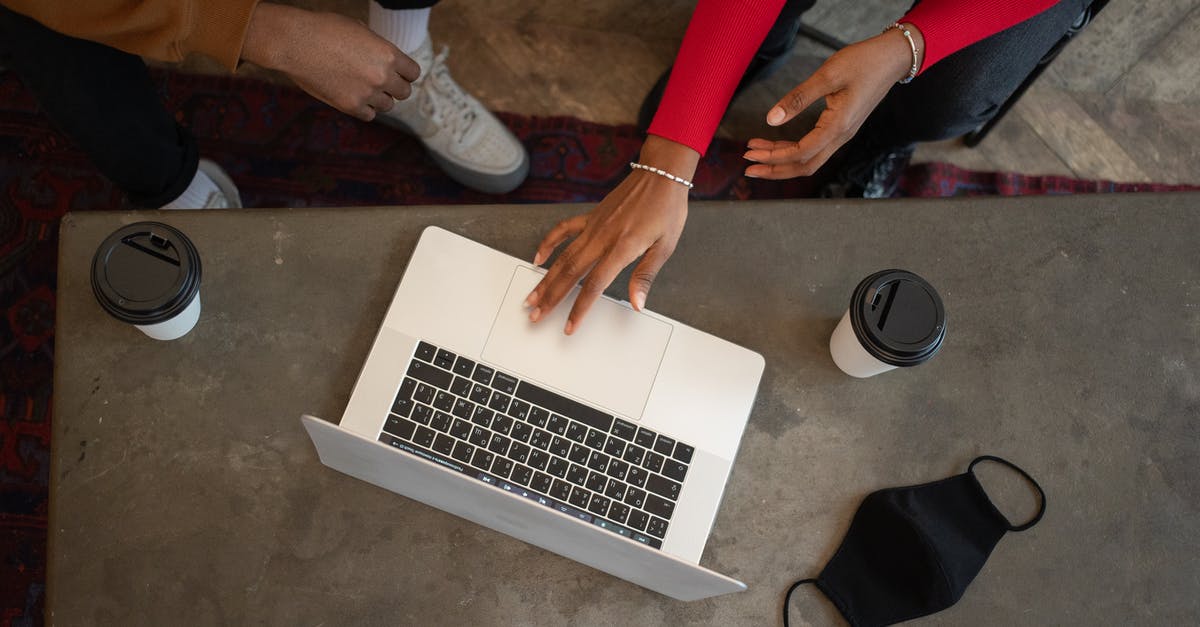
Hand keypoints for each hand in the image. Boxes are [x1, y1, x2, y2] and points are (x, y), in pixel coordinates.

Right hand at [241, 3, 419, 120]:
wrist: (295, 42)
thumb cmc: (324, 29)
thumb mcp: (360, 30)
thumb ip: (379, 48)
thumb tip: (389, 60)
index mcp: (389, 54)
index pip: (413, 73)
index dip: (405, 73)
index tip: (398, 74)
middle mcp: (382, 76)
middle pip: (404, 93)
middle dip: (394, 87)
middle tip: (381, 83)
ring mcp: (367, 93)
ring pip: (388, 106)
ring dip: (379, 98)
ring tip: (364, 88)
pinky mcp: (350, 106)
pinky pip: (369, 115)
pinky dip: (364, 108)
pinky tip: (354, 97)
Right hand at [525, 136, 698, 334]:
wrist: (661, 174)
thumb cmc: (666, 209)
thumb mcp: (665, 246)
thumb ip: (645, 276)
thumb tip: (637, 304)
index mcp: (621, 249)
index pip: (593, 286)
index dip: (579, 309)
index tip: (569, 326)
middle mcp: (601, 238)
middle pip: (569, 274)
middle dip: (551, 298)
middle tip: (535, 316)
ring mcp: (593, 226)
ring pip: (562, 257)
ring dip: (545, 279)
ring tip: (532, 296)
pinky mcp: (590, 216)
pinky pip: (563, 230)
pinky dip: (548, 244)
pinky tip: (538, 258)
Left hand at [743, 23, 924, 178]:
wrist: (891, 58)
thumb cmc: (863, 62)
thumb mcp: (827, 75)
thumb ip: (798, 98)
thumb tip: (771, 119)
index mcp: (839, 126)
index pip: (801, 153)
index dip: (774, 157)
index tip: (750, 153)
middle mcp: (841, 136)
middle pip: (804, 166)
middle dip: (775, 169)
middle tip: (749, 167)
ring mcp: (842, 134)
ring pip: (808, 159)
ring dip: (781, 159)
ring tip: (755, 150)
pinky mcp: (840, 128)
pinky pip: (814, 147)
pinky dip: (792, 148)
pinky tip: (775, 141)